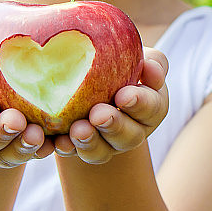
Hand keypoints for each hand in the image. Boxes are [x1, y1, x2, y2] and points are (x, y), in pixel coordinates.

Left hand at [53, 47, 168, 163]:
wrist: (91, 77)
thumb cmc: (122, 62)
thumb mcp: (140, 57)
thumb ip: (152, 61)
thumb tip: (149, 66)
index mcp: (151, 107)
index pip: (152, 108)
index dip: (140, 103)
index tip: (124, 95)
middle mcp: (133, 131)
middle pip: (129, 136)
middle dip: (114, 126)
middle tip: (98, 115)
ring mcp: (108, 144)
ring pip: (103, 151)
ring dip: (90, 142)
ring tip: (78, 130)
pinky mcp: (83, 148)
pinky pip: (75, 153)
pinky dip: (68, 149)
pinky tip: (59, 141)